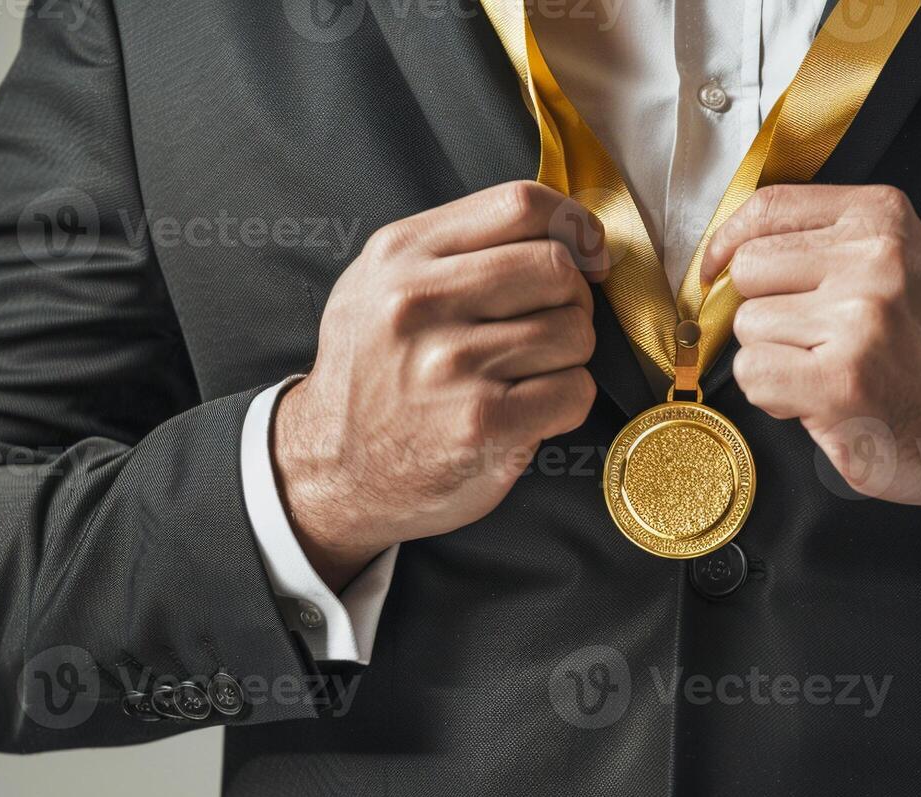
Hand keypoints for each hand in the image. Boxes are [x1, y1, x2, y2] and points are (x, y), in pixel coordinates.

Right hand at [273, 181, 606, 590]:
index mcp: (401, 254)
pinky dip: (569, 401)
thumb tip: (567, 232)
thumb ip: (456, 247)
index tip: (586, 253)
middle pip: (557, 267)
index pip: (519, 204)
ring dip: (570, 356)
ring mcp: (451, 364)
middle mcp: (420, 302)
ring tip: (531, 371)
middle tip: (555, 323)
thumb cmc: (374, 374)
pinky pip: (575, 390)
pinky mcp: (482, 423)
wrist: (334, 468)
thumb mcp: (383, 285)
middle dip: (575, 298)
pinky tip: (533, 408)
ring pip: (574, 331)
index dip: (573, 225)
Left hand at [702, 184, 920, 573]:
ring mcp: (859, 319)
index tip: (715, 269)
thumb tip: (742, 244)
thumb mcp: (910, 262)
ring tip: (829, 373)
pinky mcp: (842, 380)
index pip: (767, 208)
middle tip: (813, 342)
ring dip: (774, 359)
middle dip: (766, 312)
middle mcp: (874, 260)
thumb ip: (836, 241)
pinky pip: (755, 374)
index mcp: (883, 220)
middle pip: (748, 270)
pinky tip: (821, 400)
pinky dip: (775, 397)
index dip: (727, 242)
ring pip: (748, 327)